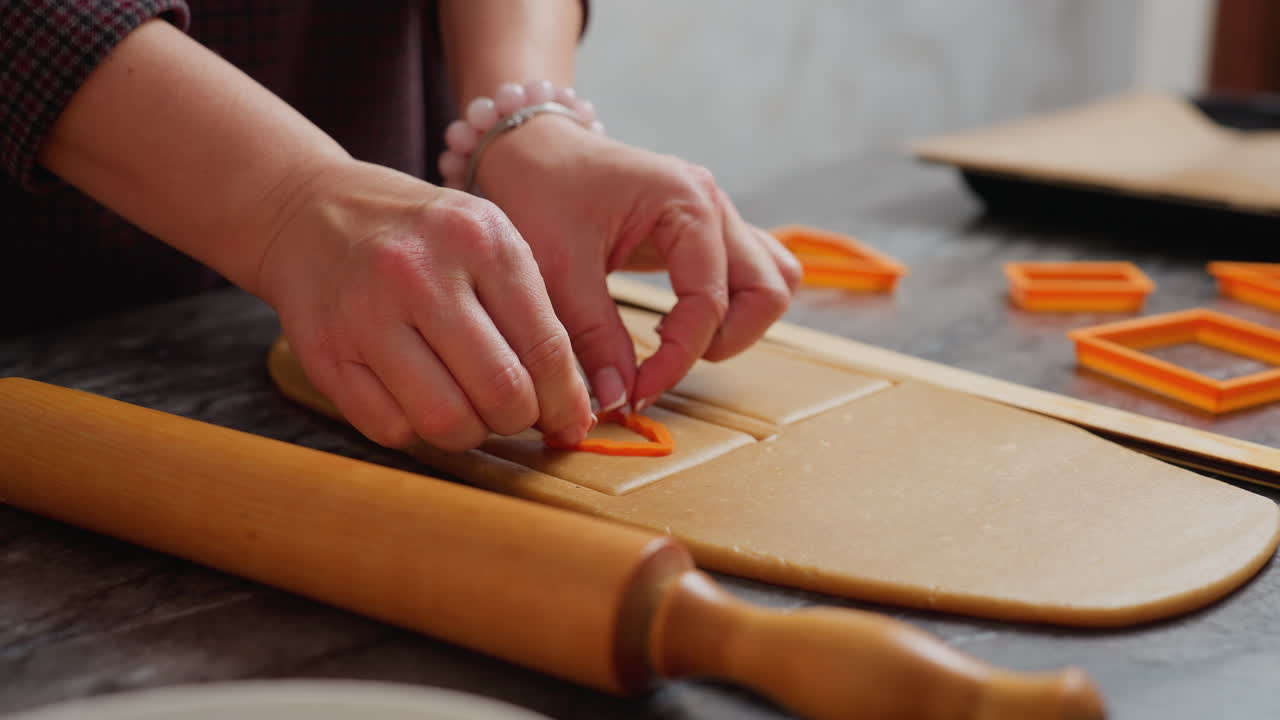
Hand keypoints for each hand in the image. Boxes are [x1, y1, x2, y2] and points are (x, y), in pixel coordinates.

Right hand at [254, 159, 593, 449]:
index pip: (545, 347)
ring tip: (467, 407)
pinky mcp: (325, 353)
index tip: (569, 423)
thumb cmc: (419, 236)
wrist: (309, 211)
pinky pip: (391, 430)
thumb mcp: (485, 241)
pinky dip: (416, 430)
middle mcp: (421, 273)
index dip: (565, 401)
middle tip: (513, 411)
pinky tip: (418, 399)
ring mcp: (365, 314)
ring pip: (446, 421)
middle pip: (501, 393)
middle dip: (519, 419)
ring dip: (469, 431)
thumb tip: (572, 411)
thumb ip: (532, 314)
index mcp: (480, 239)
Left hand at [477, 117, 801, 412]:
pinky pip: (750, 275)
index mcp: (687, 201)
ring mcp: (719, 217)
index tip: (636, 392)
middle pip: (768, 290)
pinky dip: (730, 308)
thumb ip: (592, 335)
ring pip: (772, 282)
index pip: (709, 303)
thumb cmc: (541, 192)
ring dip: (738, 324)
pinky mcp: (709, 233)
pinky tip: (677, 322)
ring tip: (676, 341)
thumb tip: (618, 398)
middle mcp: (715, 205)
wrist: (532, 150)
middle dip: (725, 341)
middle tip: (665, 362)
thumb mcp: (556, 266)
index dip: (677, 360)